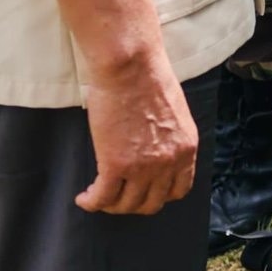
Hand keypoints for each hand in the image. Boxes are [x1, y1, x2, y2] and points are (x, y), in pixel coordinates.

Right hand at [77, 55, 198, 215]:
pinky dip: (91, 202)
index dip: (160, 195)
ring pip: (126, 204)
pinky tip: (84, 198)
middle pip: (151, 203)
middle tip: (119, 196)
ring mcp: (143, 167)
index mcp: (186, 147)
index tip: (145, 191)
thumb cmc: (148, 77)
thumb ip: (169, 137)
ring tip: (98, 195)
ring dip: (110, 204)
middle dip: (134, 203)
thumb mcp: (174, 112)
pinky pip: (102, 197)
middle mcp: (169, 162)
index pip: (179, 189)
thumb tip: (153, 149)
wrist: (130, 66)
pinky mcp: (115, 165)